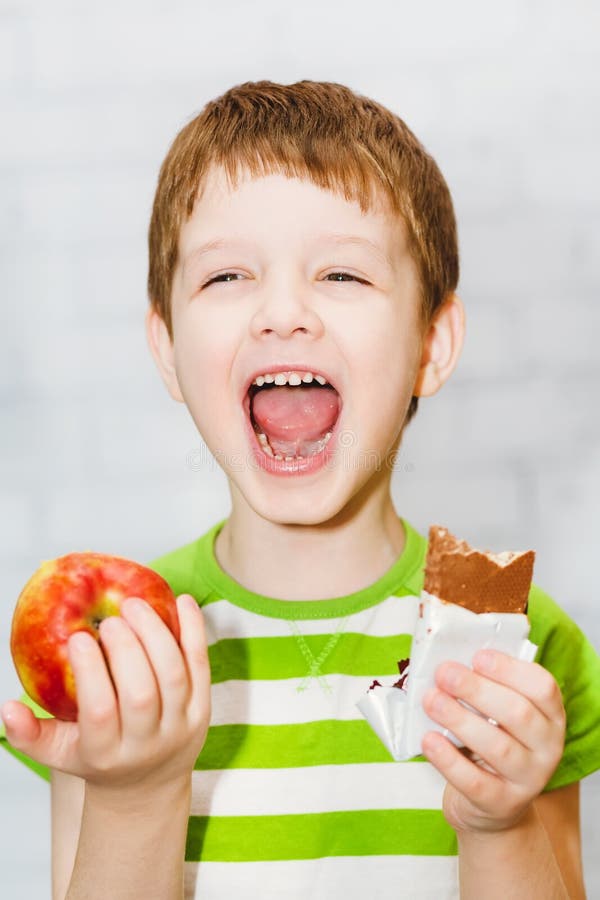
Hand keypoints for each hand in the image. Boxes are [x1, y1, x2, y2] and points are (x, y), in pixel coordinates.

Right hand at [1, 594, 210, 793]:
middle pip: (141, 693)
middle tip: (110, 618)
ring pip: (174, 676)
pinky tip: (181, 601)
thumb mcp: (60, 753)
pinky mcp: (203, 709)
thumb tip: (5, 707)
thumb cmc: (97, 757)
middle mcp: (147, 743)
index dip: (90, 672)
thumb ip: (29, 734)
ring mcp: (180, 726)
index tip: (77, 637)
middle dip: (127, 649)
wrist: (148, 785)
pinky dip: (194, 630)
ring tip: (134, 605)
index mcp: (106, 753)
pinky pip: (202, 665)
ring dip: (157, 634)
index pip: (99, 711)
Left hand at [421, 650, 565, 834]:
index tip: (477, 657)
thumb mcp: (497, 714)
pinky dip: (448, 759)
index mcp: (550, 716)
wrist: (492, 806)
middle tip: (444, 673)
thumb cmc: (491, 742)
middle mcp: (547, 747)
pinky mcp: (502, 804)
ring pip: (498, 747)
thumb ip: (484, 687)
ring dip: (460, 719)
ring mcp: (529, 779)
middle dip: (477, 690)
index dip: (510, 669)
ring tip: (431, 701)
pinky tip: (429, 740)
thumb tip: (450, 661)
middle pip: (518, 713)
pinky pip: (475, 781)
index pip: (543, 687)